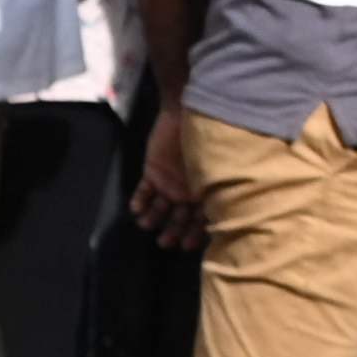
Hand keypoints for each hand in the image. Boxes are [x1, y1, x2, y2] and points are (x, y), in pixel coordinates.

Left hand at [130, 101, 203, 245]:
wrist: (187, 111)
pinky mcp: (152, 172)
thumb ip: (213, 191)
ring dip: (153, 218)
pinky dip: (139, 200)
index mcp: (206, 193)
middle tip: (164, 242)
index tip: (187, 246)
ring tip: (146, 225)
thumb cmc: (208, 140)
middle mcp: (187, 192)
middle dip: (172, 231)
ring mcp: (169, 182)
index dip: (195, 234)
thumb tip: (220, 218)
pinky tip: (135, 209)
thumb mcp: (215, 168)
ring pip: (160, 208)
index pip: (201, 220)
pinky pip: (143, 191)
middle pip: (179, 218)